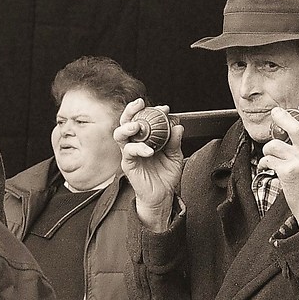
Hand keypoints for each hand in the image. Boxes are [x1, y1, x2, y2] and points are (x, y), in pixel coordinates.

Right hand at [117, 99, 184, 228]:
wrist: (162, 195)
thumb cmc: (166, 175)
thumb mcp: (176, 156)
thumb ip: (175, 141)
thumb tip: (178, 126)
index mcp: (147, 138)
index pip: (145, 119)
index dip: (152, 111)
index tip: (164, 108)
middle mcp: (136, 142)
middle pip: (127, 121)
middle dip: (131, 110)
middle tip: (139, 104)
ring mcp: (130, 152)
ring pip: (120, 134)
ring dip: (127, 126)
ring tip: (137, 125)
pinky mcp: (128, 163)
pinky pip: (128, 151)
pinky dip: (138, 148)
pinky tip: (149, 151)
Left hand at [260, 106, 298, 226]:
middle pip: (295, 127)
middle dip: (282, 117)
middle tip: (276, 114)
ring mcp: (298, 163)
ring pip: (276, 145)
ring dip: (269, 147)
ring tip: (270, 151)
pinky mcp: (286, 172)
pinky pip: (270, 161)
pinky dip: (266, 162)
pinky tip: (268, 165)